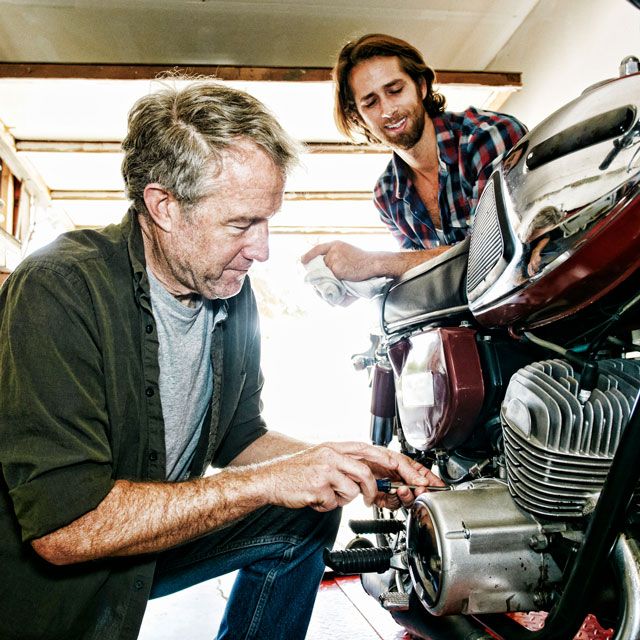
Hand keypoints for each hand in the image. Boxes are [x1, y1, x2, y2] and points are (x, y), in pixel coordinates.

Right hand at [257, 442, 380, 511]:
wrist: (270, 480)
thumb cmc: (294, 472)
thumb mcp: (319, 457)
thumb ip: (340, 462)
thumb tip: (363, 475)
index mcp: (331, 447)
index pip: (363, 448)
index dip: (381, 456)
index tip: (395, 463)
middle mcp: (329, 456)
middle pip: (364, 472)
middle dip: (371, 490)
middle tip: (369, 500)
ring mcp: (324, 471)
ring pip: (351, 491)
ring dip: (341, 499)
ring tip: (326, 495)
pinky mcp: (318, 487)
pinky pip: (333, 503)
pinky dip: (326, 506)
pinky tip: (314, 499)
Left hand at [301, 241, 384, 280]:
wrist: (373, 263)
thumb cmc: (364, 260)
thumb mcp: (348, 252)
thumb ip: (337, 256)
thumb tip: (326, 266)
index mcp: (336, 244)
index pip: (318, 249)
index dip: (309, 255)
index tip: (302, 261)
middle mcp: (333, 250)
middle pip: (322, 265)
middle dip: (326, 272)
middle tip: (336, 277)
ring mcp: (333, 260)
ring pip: (326, 273)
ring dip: (331, 278)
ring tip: (344, 279)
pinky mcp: (336, 270)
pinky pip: (331, 279)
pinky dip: (336, 282)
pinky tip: (344, 281)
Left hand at [364, 451, 444, 510]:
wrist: (358, 463)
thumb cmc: (376, 456)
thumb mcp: (397, 460)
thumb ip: (410, 472)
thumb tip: (423, 481)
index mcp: (411, 471)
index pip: (427, 479)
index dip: (435, 485)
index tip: (440, 489)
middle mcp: (405, 482)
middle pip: (419, 493)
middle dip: (421, 493)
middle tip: (421, 489)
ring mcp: (396, 491)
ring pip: (408, 501)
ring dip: (407, 496)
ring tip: (404, 488)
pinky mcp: (385, 499)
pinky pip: (394, 504)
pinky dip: (395, 498)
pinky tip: (393, 491)